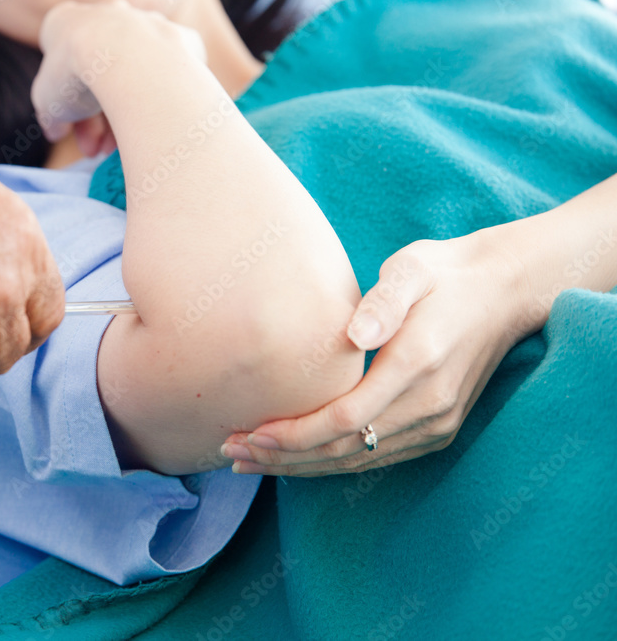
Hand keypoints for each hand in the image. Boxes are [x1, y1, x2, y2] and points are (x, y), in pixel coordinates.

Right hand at [31, 0, 205, 143]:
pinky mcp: (180, 40)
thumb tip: (57, 130)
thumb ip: (52, 116)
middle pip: (100, 76)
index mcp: (67, 21)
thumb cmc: (76, 75)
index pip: (62, 73)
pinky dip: (156, 103)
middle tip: (96, 151)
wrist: (130, 58)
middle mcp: (109, 15)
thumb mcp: (48, 103)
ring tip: (120, 151)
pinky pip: (166, 77)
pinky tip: (149, 129)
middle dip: (96, 120)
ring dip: (124, 117)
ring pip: (134, 77)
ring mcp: (146, 25)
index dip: (65, 110)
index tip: (70, 136)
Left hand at [221, 233, 530, 475]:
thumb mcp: (413, 269)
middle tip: (232, 453)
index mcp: (418, 365)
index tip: (251, 433)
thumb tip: (357, 334)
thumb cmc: (444, 274)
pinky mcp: (437, 429)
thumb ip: (384, 300)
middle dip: (285, 458)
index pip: (347, 419)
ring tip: (250, 462)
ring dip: (301, 467)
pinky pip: (376, 458)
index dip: (296, 434)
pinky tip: (294, 459)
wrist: (502, 292)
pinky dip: (330, 463)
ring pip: (359, 461)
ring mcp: (437, 423)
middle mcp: (431, 405)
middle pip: (346, 450)